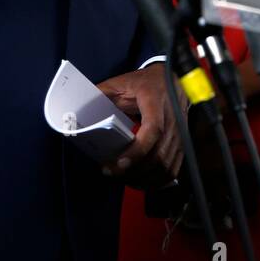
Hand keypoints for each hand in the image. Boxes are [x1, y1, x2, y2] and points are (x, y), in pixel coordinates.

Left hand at [98, 62, 184, 188]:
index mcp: (155, 101)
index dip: (138, 151)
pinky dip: (157, 180)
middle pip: (159, 155)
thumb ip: (100, 94)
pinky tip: (141, 181)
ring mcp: (180, 133)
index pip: (154, 130)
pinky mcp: (182, 144)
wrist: (171, 78)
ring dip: (144, 178)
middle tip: (112, 172)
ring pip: (167, 166)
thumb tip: (76, 108)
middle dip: (135, 171)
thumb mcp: (120, 82)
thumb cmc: (144, 82)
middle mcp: (172, 119)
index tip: (120, 163)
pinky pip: (174, 169)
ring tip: (123, 178)